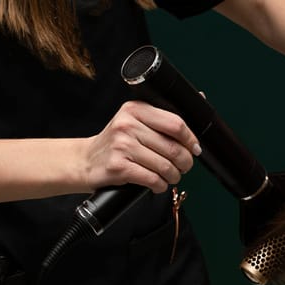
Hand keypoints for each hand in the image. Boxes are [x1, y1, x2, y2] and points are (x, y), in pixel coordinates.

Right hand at [83, 101, 201, 192]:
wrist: (84, 161)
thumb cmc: (116, 143)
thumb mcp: (134, 122)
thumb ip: (161, 117)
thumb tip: (200, 98)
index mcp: (136, 109)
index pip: (175, 123)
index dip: (190, 139)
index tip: (195, 148)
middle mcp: (128, 124)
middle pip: (172, 147)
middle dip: (185, 162)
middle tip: (184, 167)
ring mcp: (121, 145)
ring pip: (164, 165)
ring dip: (173, 176)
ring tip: (171, 177)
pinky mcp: (118, 166)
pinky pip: (152, 179)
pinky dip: (160, 185)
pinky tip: (157, 184)